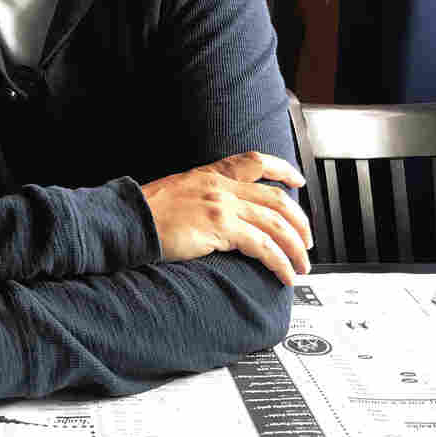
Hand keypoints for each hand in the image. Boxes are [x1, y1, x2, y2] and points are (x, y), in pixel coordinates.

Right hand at [140, 152, 313, 284]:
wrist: (128, 219)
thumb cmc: (145, 212)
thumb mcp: (179, 191)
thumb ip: (202, 195)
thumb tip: (220, 213)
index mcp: (211, 174)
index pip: (256, 161)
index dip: (283, 169)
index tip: (299, 180)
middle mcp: (220, 186)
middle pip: (276, 198)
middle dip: (299, 221)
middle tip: (307, 240)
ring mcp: (221, 205)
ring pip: (276, 223)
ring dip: (295, 247)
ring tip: (302, 265)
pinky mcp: (220, 228)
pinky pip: (263, 246)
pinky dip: (280, 262)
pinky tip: (285, 275)